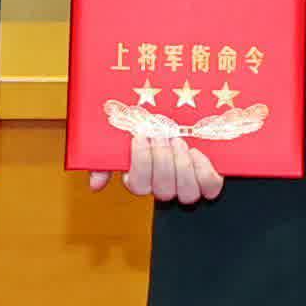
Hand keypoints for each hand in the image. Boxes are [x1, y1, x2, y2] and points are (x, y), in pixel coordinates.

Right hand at [85, 112, 227, 205]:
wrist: (179, 110)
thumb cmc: (147, 126)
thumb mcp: (120, 138)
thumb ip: (104, 160)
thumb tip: (96, 185)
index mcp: (141, 179)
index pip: (138, 185)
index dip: (141, 162)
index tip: (140, 136)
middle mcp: (164, 187)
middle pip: (163, 190)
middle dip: (162, 159)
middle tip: (161, 135)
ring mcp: (187, 185)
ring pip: (187, 194)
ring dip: (182, 166)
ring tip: (178, 142)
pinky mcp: (208, 179)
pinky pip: (210, 187)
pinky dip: (203, 170)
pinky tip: (196, 152)